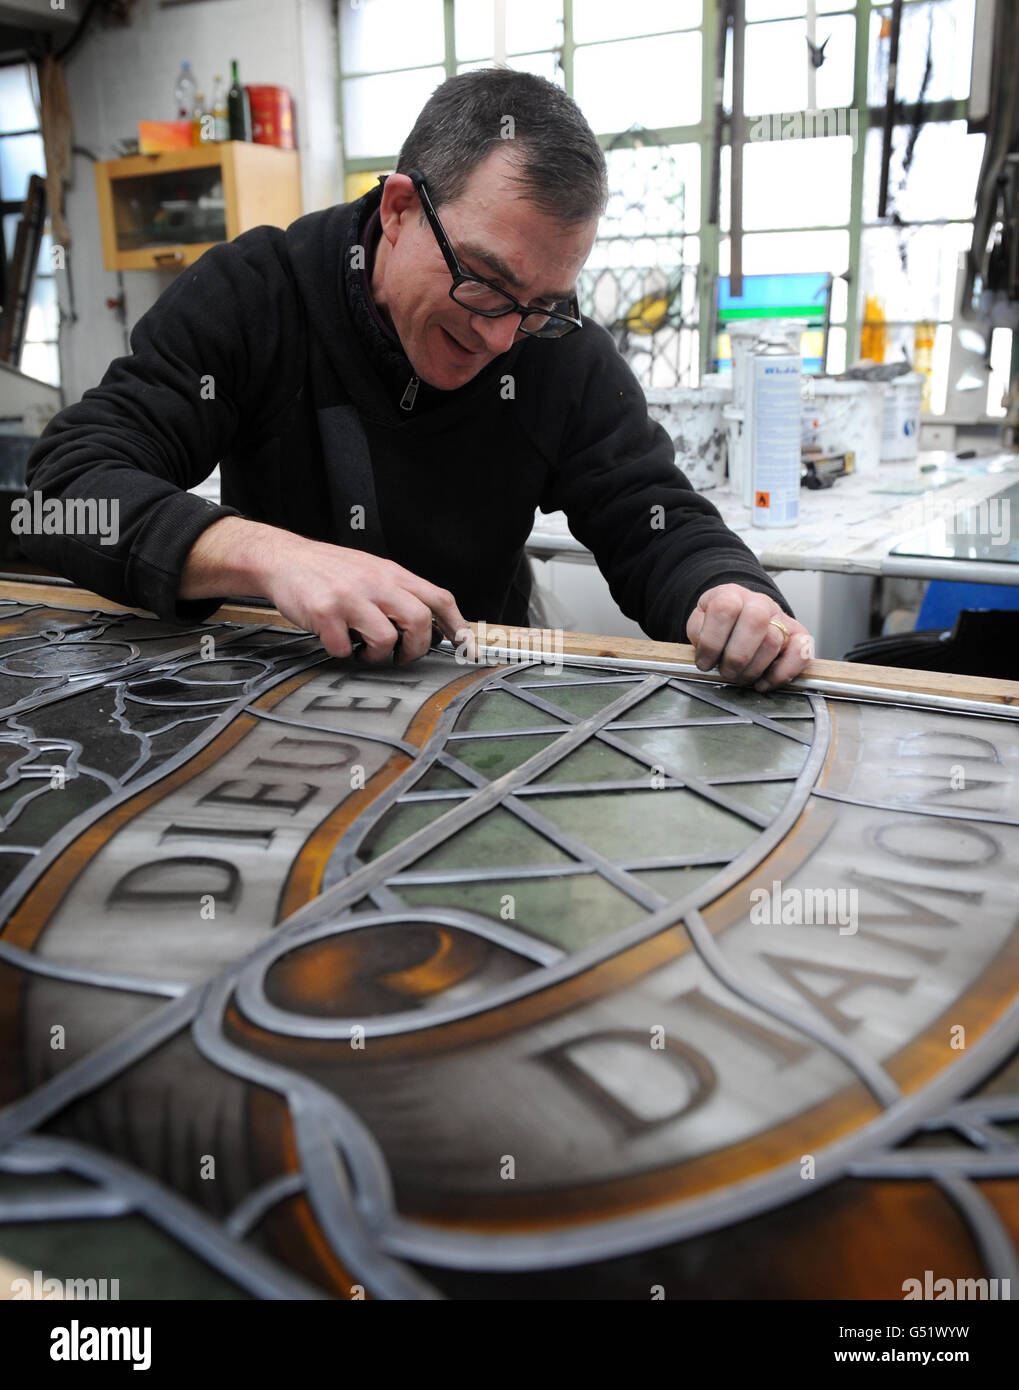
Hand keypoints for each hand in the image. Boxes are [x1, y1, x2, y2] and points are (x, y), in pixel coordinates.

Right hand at [264, 535, 470, 664]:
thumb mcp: (371, 570)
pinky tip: (336, 642)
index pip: (438, 597)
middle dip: (416, 648)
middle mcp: (374, 582)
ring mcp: (349, 597)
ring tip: (364, 651)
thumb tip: (429, 622)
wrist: (284, 559)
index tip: (465, 646)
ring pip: (385, 638)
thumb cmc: (328, 569)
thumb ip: (398, 592)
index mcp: (391, 573)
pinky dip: (342, 653)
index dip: (457, 625)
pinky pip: (343, 648)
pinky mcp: (324, 613)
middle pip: (419, 620)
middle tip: (402, 656)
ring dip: (377, 655)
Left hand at [685, 584, 812, 691]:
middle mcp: (759, 602)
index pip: (724, 609)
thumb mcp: (700, 622)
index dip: (711, 642)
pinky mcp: (798, 635)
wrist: (741, 615)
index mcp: (731, 595)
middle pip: (755, 623)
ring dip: (753, 670)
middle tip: (726, 672)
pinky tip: (763, 683)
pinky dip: (782, 674)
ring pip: (774, 641)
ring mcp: (781, 618)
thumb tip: (707, 653)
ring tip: (740, 677)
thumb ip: (699, 634)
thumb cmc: (720, 623)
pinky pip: (801, 653)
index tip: (704, 662)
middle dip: (736, 658)